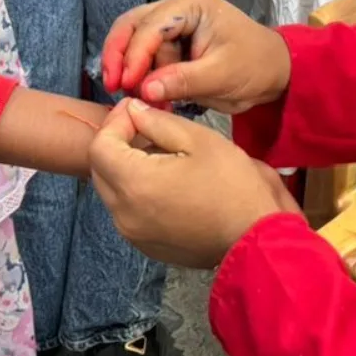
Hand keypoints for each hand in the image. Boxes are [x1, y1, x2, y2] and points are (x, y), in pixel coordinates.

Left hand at [89, 102, 297, 267]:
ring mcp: (133, 234)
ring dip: (125, 167)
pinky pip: (127, 211)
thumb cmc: (233, 186)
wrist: (256, 238)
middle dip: (116, 142)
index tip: (137, 110)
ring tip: (159, 153)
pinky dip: (136, 191)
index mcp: (135, 184)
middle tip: (144, 126)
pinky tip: (166, 181)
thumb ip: (157, 121)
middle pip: (99, 168)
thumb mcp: (197, 139)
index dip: (114, 121)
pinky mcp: (146, 246)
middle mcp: (124, 213)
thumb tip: (134, 111)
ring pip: (112, 190)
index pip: (99, 145)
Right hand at [101, 0, 290, 109]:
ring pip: (135, 41)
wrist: (274, 72)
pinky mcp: (172, 40)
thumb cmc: (255, 66)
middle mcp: (178, 6)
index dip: (134, 57)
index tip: (126, 86)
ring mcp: (173, 22)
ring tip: (141, 100)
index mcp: (192, 4)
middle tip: (112, 87)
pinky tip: (150, 96)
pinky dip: (144, 76)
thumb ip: (183, 81)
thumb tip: (144, 90)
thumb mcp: (221, 76)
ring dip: (133, 71)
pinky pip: (147, 55)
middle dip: (120, 57)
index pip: (150, 27)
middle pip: (132, 25)